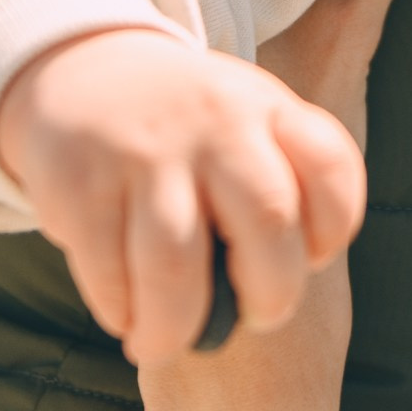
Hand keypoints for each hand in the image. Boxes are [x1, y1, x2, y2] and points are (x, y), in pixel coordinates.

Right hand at [0, 26, 364, 363]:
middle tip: (254, 319)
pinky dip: (119, 310)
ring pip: (176, 267)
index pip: (330, 166)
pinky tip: (122, 309)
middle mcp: (214, 119)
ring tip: (164, 341)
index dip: (332, 231)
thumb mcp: (245, 122)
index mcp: (266, 107)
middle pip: (268, 220)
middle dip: (271, 297)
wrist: (79, 68)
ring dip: (174, 329)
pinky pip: (109, 273)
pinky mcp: (81, 179)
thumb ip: (280, 188)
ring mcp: (146, 147)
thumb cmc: (185, 128)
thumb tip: (267, 301)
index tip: (307, 258)